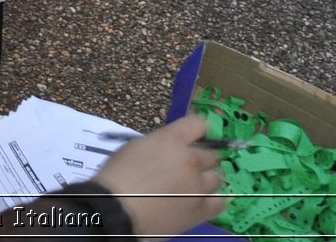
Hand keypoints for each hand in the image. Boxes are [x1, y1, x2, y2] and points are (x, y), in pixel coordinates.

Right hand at [93, 115, 226, 239]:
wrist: (117, 210)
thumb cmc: (117, 176)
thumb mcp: (134, 148)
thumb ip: (158, 145)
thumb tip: (170, 151)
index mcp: (171, 140)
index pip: (199, 124)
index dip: (197, 131)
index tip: (192, 138)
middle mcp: (190, 159)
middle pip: (211, 153)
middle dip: (200, 158)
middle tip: (184, 167)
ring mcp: (199, 185)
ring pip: (217, 177)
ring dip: (205, 179)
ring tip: (190, 187)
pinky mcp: (202, 209)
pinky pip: (219, 201)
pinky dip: (210, 200)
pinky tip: (199, 201)